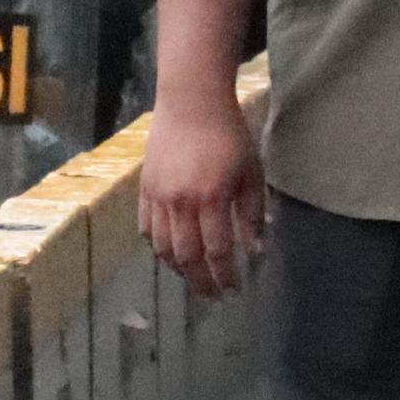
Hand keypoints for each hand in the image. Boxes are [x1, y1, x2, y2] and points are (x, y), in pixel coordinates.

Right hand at [139, 91, 270, 297]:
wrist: (191, 103)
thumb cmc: (229, 135)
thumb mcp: (251, 172)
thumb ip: (252, 214)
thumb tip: (255, 250)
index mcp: (210, 197)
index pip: (216, 250)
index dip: (225, 275)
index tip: (234, 290)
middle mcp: (180, 202)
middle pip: (187, 256)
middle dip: (201, 282)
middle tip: (214, 297)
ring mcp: (157, 197)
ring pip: (162, 247)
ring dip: (179, 269)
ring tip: (194, 278)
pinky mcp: (144, 189)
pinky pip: (146, 229)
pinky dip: (158, 247)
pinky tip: (171, 254)